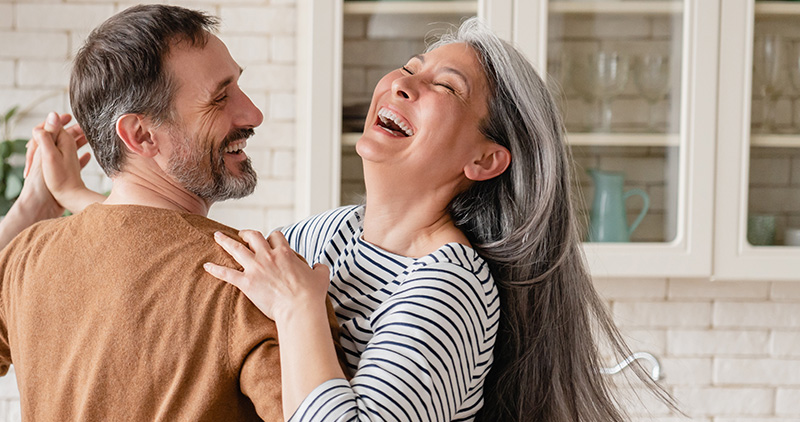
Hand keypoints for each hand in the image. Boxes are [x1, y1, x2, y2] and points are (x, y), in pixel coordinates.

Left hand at [28, 112, 96, 211]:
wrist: (49, 204)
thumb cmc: (50, 181)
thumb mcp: (49, 154)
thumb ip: (49, 135)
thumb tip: (53, 115)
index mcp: (45, 148)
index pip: (49, 129)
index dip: (58, 121)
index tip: (70, 116)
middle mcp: (49, 156)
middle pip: (60, 138)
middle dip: (71, 131)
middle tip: (85, 126)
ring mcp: (56, 166)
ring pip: (67, 149)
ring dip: (77, 142)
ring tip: (89, 138)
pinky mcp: (63, 177)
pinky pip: (73, 163)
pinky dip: (80, 157)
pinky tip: (88, 156)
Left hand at [204, 230, 330, 321]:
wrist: (299, 309)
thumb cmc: (311, 294)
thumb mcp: (321, 276)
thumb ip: (319, 267)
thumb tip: (318, 266)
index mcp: (285, 252)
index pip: (275, 236)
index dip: (272, 238)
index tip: (270, 241)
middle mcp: (268, 256)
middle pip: (253, 236)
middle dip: (246, 233)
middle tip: (241, 234)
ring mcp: (255, 268)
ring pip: (236, 249)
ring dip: (225, 241)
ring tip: (217, 236)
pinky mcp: (246, 283)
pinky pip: (227, 273)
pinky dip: (215, 269)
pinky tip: (206, 266)